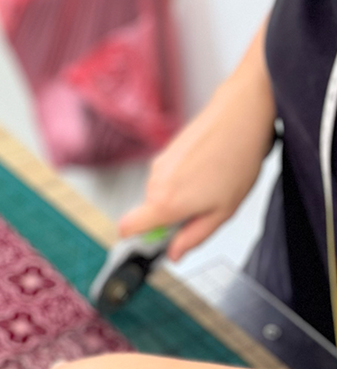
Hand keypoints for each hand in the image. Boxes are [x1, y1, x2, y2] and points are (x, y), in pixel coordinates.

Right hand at [118, 21, 274, 260]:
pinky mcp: (166, 152)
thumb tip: (175, 254)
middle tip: (202, 207)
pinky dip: (183, 178)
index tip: (157, 240)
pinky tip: (208, 168)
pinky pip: (168, 177)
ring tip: (210, 182)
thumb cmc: (237, 158)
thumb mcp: (222, 212)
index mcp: (165, 203)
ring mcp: (159, 165)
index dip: (137, 240)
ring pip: (160, 194)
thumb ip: (193, 237)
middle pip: (149, 213)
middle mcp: (155, 184)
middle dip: (170, 216)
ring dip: (179, 195)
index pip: (126, 229)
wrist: (243, 113)